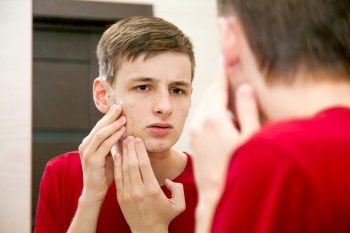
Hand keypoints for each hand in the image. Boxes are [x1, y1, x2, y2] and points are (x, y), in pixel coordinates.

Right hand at [78, 104, 125, 202]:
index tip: (119, 108)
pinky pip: (105, 145)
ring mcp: (87, 153)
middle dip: (110, 116)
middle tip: (120, 107)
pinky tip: (123, 131)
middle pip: (99, 126)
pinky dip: (114, 136)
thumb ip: (112, 144)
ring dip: (113, 124)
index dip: (109, 116)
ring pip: (101, 133)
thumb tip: (123, 130)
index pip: (99, 126)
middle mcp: (85, 146)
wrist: (95, 192)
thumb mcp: (109, 155)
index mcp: (88, 143)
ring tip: (123, 118)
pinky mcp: (92, 160)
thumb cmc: (104, 174)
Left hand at [114, 136, 184, 232]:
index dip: (140, 151)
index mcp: (152, 190)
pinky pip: (117, 177)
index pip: (144, 165)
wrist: (147, 232)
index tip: (139, 140)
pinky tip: (117, 155)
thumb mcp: (179, 205)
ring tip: (123, 141)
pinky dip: (117, 165)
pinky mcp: (120, 197)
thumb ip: (178, 189)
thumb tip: (168, 179)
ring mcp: (127, 194)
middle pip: (132, 164)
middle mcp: (138, 191)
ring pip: (124, 169)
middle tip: (130, 136)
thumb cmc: (164, 217)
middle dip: (131, 148)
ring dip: (123, 154)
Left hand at [189, 67, 259, 232]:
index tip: (226, 52)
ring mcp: (194, 130)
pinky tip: (222, 114)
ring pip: (205, 104)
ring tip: (229, 91)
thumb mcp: (250, 139)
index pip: (220, 86)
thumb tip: (244, 87)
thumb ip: (247, 110)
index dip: (225, 69)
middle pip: (211, 93)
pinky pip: (201, 115)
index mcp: (214, 118)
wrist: (217, 196)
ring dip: (216, 96)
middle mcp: (199, 120)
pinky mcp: (193, 138)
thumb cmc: (238, 169)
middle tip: (229, 68)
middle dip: (221, 82)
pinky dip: (211, 108)